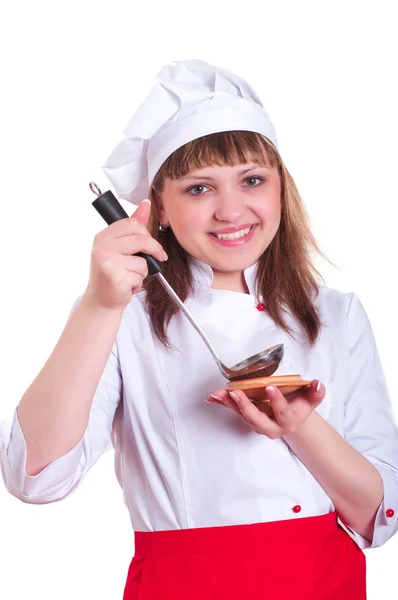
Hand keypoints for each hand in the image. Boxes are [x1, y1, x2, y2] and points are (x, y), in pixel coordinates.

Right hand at [85, 199, 167, 310]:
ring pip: (143, 261)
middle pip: (140, 239)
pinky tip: (127, 285)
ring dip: (143, 272)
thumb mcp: (120, 248)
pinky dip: (139, 283)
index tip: (153, 246)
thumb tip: (145, 205)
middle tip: (157, 259)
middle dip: (154, 250)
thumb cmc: (111, 274)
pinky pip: (140, 275)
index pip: (132, 224)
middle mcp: (102, 247)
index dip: (147, 234)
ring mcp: (107, 262)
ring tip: (130, 276)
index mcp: (103, 237)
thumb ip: (133, 228)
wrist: (101, 301)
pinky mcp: (115, 277)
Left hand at [205, 380, 324, 438]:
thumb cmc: (299, 407)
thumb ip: (315, 393)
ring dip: (229, 404)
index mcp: (287, 421)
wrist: (292, 420)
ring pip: (242, 415)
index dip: (276, 400)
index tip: (270, 386)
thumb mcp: (310, 400)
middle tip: (236, 393)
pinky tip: (212, 397)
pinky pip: (233, 410)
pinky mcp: (246, 417)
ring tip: (219, 393)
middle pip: (256, 419)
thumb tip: (317, 383)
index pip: (282, 411)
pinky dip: (222, 403)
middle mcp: (270, 427)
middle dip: (245, 407)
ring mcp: (256, 423)